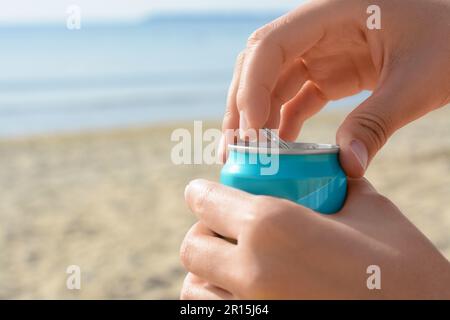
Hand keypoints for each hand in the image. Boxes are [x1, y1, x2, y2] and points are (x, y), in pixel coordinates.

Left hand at [180, 179, 449, 298]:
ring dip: (206, 270)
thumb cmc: (402, 267)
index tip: (204, 192)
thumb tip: (329, 168)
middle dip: (203, 231)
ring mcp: (251, 309)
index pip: (205, 200)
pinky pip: (213, 314)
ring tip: (230, 262)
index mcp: (273, 224)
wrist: (425, 317)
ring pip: (194, 287)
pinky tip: (241, 290)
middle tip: (224, 228)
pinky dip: (217, 298)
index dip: (201, 192)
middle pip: (193, 245)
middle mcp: (251, 269)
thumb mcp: (369, 210)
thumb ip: (336, 183)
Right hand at [219, 0, 449, 176]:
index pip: (270, 44)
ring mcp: (319, 53)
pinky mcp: (328, 74)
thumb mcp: (418, 80)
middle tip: (236, 149)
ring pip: (271, 84)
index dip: (252, 85)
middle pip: (259, 65)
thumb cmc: (447, 41)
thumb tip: (347, 167)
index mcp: (331, 13)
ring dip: (256, 119)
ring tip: (250, 156)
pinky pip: (295, 98)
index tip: (251, 130)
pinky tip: (280, 149)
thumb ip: (378, 122)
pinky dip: (283, 123)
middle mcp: (315, 31)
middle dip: (242, 106)